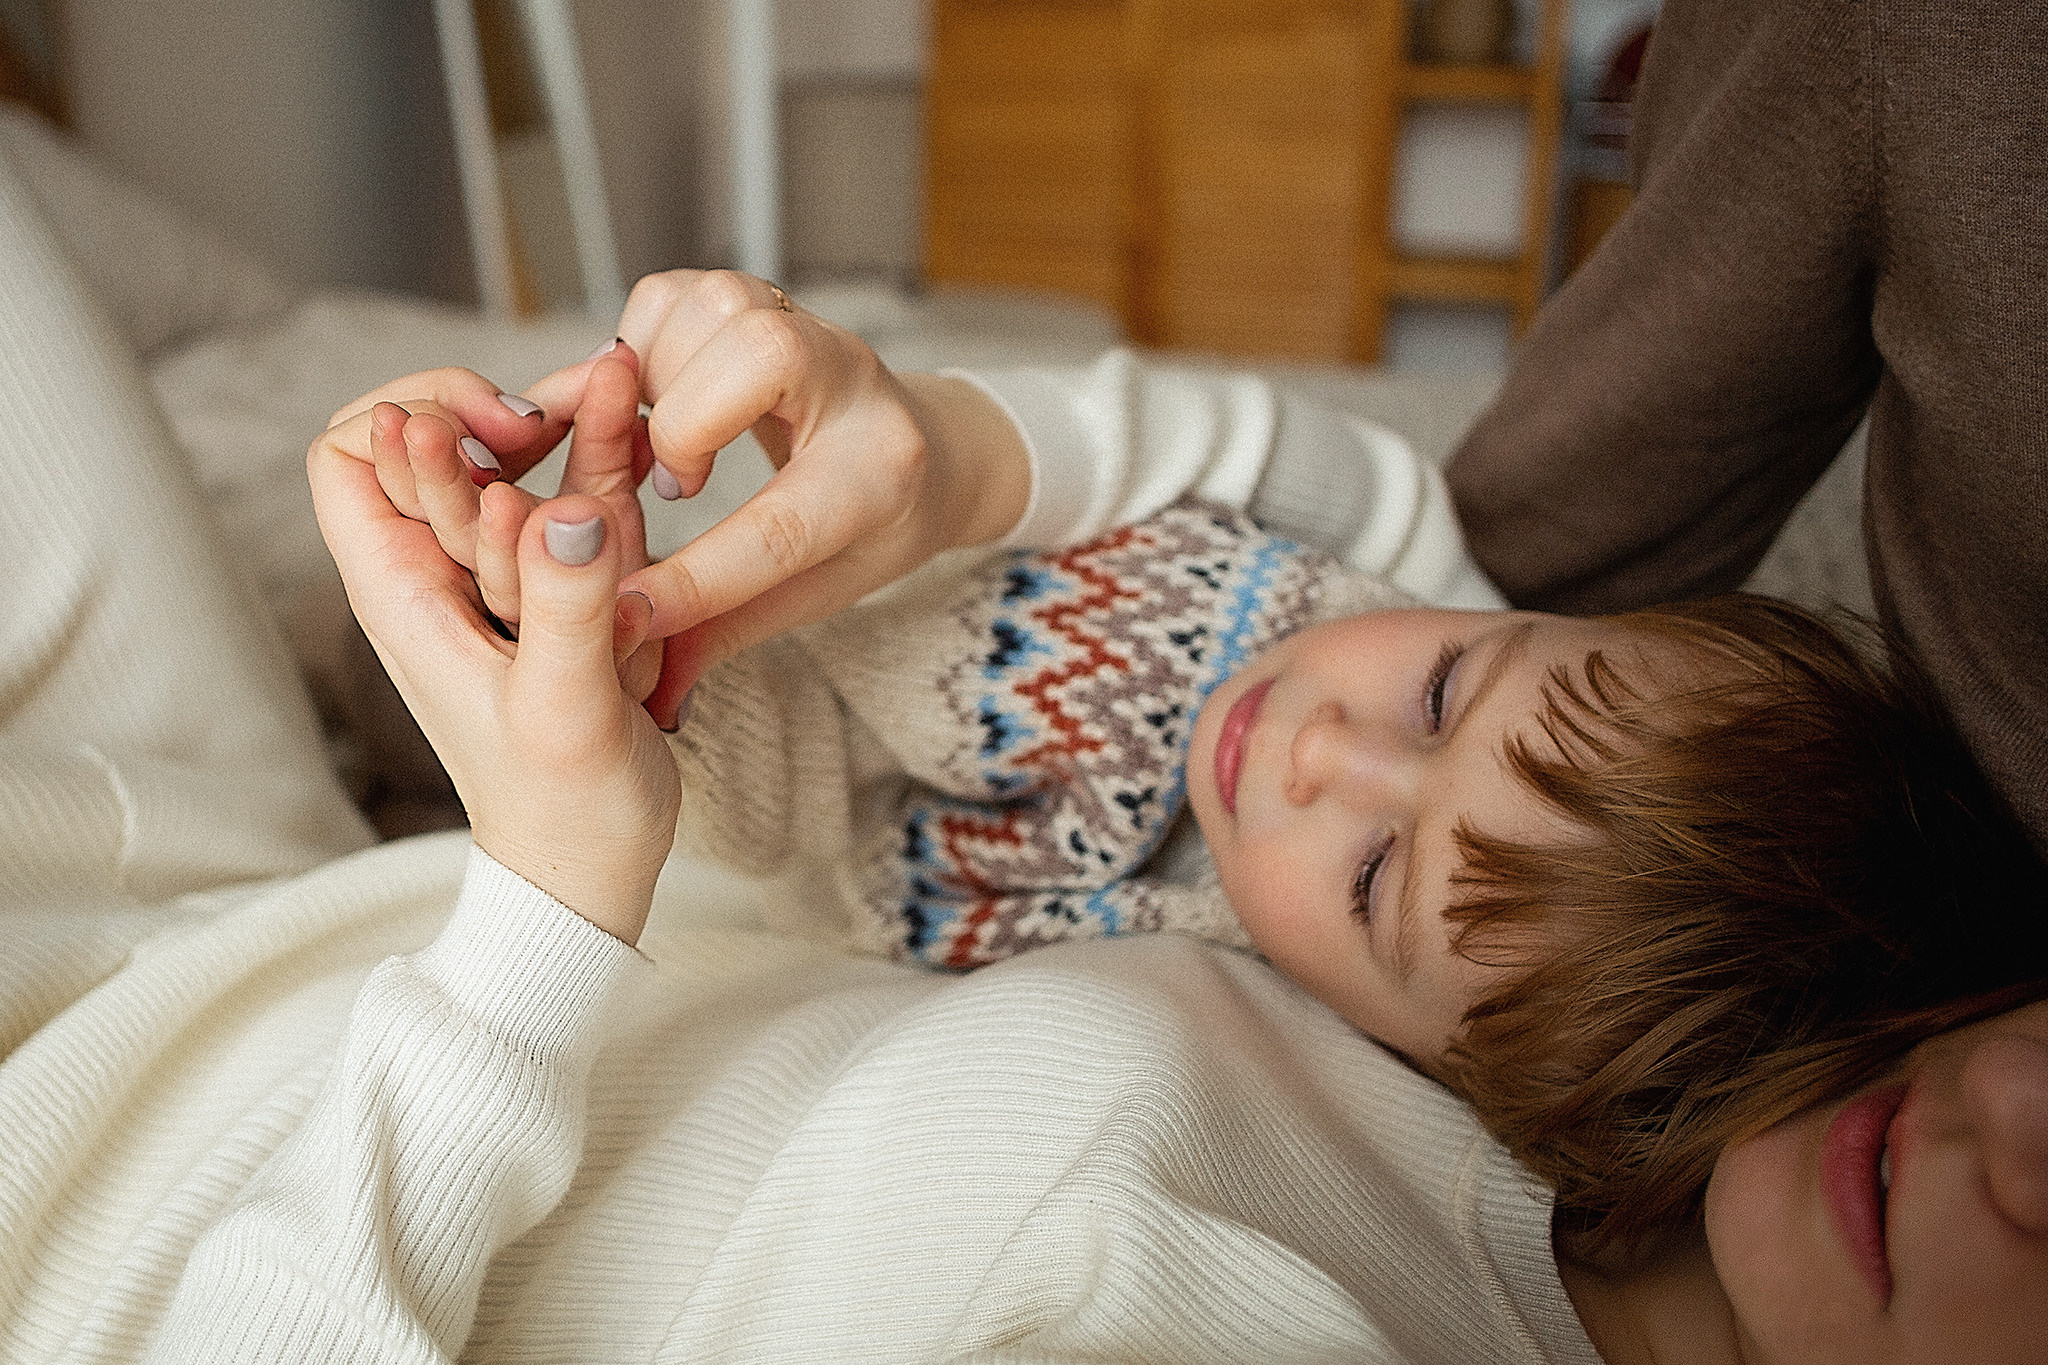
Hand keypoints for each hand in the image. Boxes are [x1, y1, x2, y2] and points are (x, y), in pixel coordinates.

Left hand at [310, 395, 678, 944]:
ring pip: (516, 464)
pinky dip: (603, 458)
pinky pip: (578, 500)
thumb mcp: (562, 709)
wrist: (598, 866)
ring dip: (562, 422)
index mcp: (403, 593)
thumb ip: (564, 608)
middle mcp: (445, 575)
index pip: (350, 453)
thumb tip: (565, 510)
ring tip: (614, 381)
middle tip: (556, 412)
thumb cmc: (563, 806)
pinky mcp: (568, 591)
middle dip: (496, 411)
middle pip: (434, 441)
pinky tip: (636, 423)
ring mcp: (509, 579)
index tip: (497, 443)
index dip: (411, 418)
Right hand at [523, 270, 1032, 726]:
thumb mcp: (820, 591)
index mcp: (880, 478)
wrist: (929, 452)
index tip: (624, 612)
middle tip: (678, 488)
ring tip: (668, 446)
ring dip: (661, 381)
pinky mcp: (762, 297)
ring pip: (716, 309)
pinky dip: (643, 345)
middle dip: (687, 425)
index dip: (695, 577)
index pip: (784, 528)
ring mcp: (812, 327)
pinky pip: (676, 295)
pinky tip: (657, 399)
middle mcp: (856, 385)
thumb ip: (730, 633)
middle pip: (760, 356)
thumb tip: (649, 704)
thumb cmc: (869, 531)